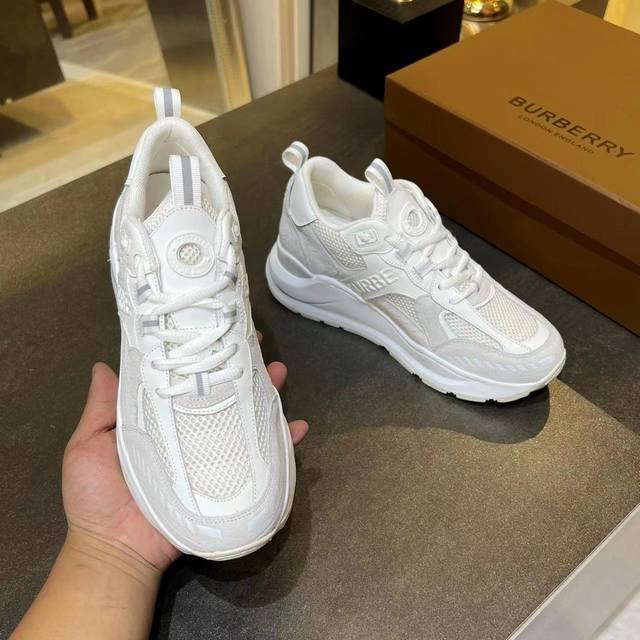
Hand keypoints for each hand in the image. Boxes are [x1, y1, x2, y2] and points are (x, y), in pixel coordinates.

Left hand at [62, 358, 308, 571]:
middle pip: (222, 395)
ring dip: (267, 396)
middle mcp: (190, 433)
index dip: (200, 357)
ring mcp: (212, 457)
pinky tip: (299, 428)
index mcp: (160, 421)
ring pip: (245, 419)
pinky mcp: (228, 482)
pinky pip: (261, 462)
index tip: (214, 331)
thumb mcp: (89, 446)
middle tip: (257, 345)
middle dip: (241, 368)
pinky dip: (284, 446)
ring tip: (279, 373)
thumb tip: (104, 365)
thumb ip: (101, 409)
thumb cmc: (96, 497)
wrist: (116, 550)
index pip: (184, 382)